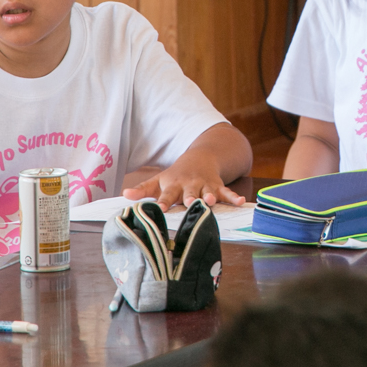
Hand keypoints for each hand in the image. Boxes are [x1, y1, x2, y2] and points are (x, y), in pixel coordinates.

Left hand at [123, 155, 245, 211]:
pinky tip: (241, 202)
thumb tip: (125, 195)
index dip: (165, 201)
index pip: (167, 195)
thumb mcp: (159, 180)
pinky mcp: (218, 186)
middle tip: (190, 203)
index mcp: (174, 185)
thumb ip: (144, 190)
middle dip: (190, 198)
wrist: (200, 158)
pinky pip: (226, 192)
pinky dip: (234, 197)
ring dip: (210, 196)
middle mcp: (190, 185)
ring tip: (211, 201)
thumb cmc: (176, 175)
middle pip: (189, 193)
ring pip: (208, 192)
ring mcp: (205, 185)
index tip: (162, 208)